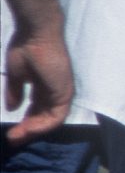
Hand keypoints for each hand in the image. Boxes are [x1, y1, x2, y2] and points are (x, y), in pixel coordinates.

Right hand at [4, 27, 73, 141]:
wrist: (35, 34)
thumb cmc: (26, 48)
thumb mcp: (17, 75)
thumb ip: (16, 92)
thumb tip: (12, 108)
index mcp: (46, 86)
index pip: (38, 110)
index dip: (26, 122)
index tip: (12, 132)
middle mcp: (56, 91)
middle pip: (45, 118)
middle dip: (28, 130)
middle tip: (13, 139)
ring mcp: (62, 92)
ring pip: (51, 120)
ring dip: (33, 131)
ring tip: (16, 137)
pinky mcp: (64, 92)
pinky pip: (56, 116)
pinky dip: (42, 126)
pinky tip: (27, 130)